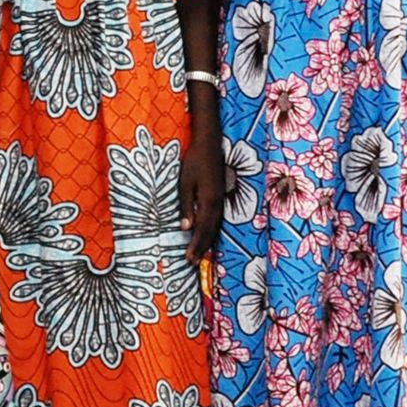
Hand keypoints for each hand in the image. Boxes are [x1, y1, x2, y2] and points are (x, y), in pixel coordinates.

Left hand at [181, 134, 225, 265]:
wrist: (209, 144)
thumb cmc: (194, 161)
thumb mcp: (185, 183)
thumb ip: (186, 206)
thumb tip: (185, 228)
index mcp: (209, 201)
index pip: (202, 230)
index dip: (196, 246)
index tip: (189, 259)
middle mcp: (218, 204)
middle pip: (211, 231)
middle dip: (201, 248)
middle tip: (192, 263)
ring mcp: (221, 199)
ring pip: (215, 226)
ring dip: (207, 241)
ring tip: (199, 254)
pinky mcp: (220, 195)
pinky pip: (217, 218)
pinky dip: (212, 231)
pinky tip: (206, 235)